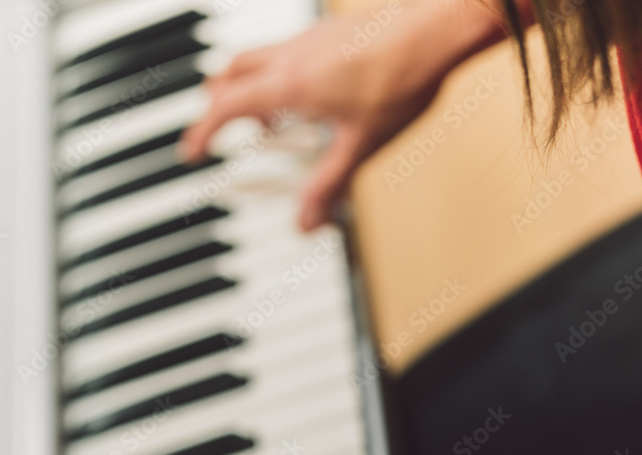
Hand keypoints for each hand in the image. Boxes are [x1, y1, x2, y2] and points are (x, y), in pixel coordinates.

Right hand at [181, 5, 464, 229]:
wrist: (436, 30)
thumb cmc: (401, 80)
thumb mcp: (360, 146)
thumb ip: (328, 186)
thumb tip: (304, 223)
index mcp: (289, 84)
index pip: (226, 107)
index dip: (202, 131)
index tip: (191, 150)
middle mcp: (291, 55)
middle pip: (230, 76)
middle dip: (218, 107)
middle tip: (220, 133)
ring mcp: (308, 39)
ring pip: (254, 59)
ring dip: (246, 88)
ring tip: (264, 121)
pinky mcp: (327, 33)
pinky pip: (283, 52)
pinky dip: (275, 76)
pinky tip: (304, 98)